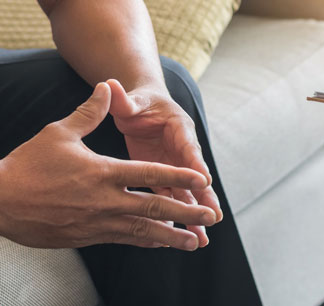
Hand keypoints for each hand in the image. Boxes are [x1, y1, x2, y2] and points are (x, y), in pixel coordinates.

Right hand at [0, 83, 216, 249]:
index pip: (151, 175)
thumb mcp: (60, 132)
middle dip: (187, 213)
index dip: (180, 178)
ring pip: (143, 231)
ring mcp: (97, 222)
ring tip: (195, 242)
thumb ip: (90, 112)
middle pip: (155, 208)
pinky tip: (159, 243)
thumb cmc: (28, 163)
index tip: (203, 182)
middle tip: (211, 217)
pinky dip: (146, 241)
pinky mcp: (87, 237)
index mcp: (104, 173)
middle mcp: (106, 200)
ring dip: (172, 237)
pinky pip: (124, 240)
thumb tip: (106, 87)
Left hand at [106, 79, 220, 247]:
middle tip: (213, 218)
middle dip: (204, 198)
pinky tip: (180, 237)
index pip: (189, 147)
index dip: (196, 164)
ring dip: (194, 215)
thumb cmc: (138, 101)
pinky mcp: (163, 177)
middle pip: (195, 176)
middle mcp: (182, 149)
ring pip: (187, 193)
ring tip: (202, 239)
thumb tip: (110, 85)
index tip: (204, 181)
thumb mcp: (132, 100)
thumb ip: (124, 99)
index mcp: (178, 127)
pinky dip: (177, 217)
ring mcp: (174, 165)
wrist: (142, 106)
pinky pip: (172, 198)